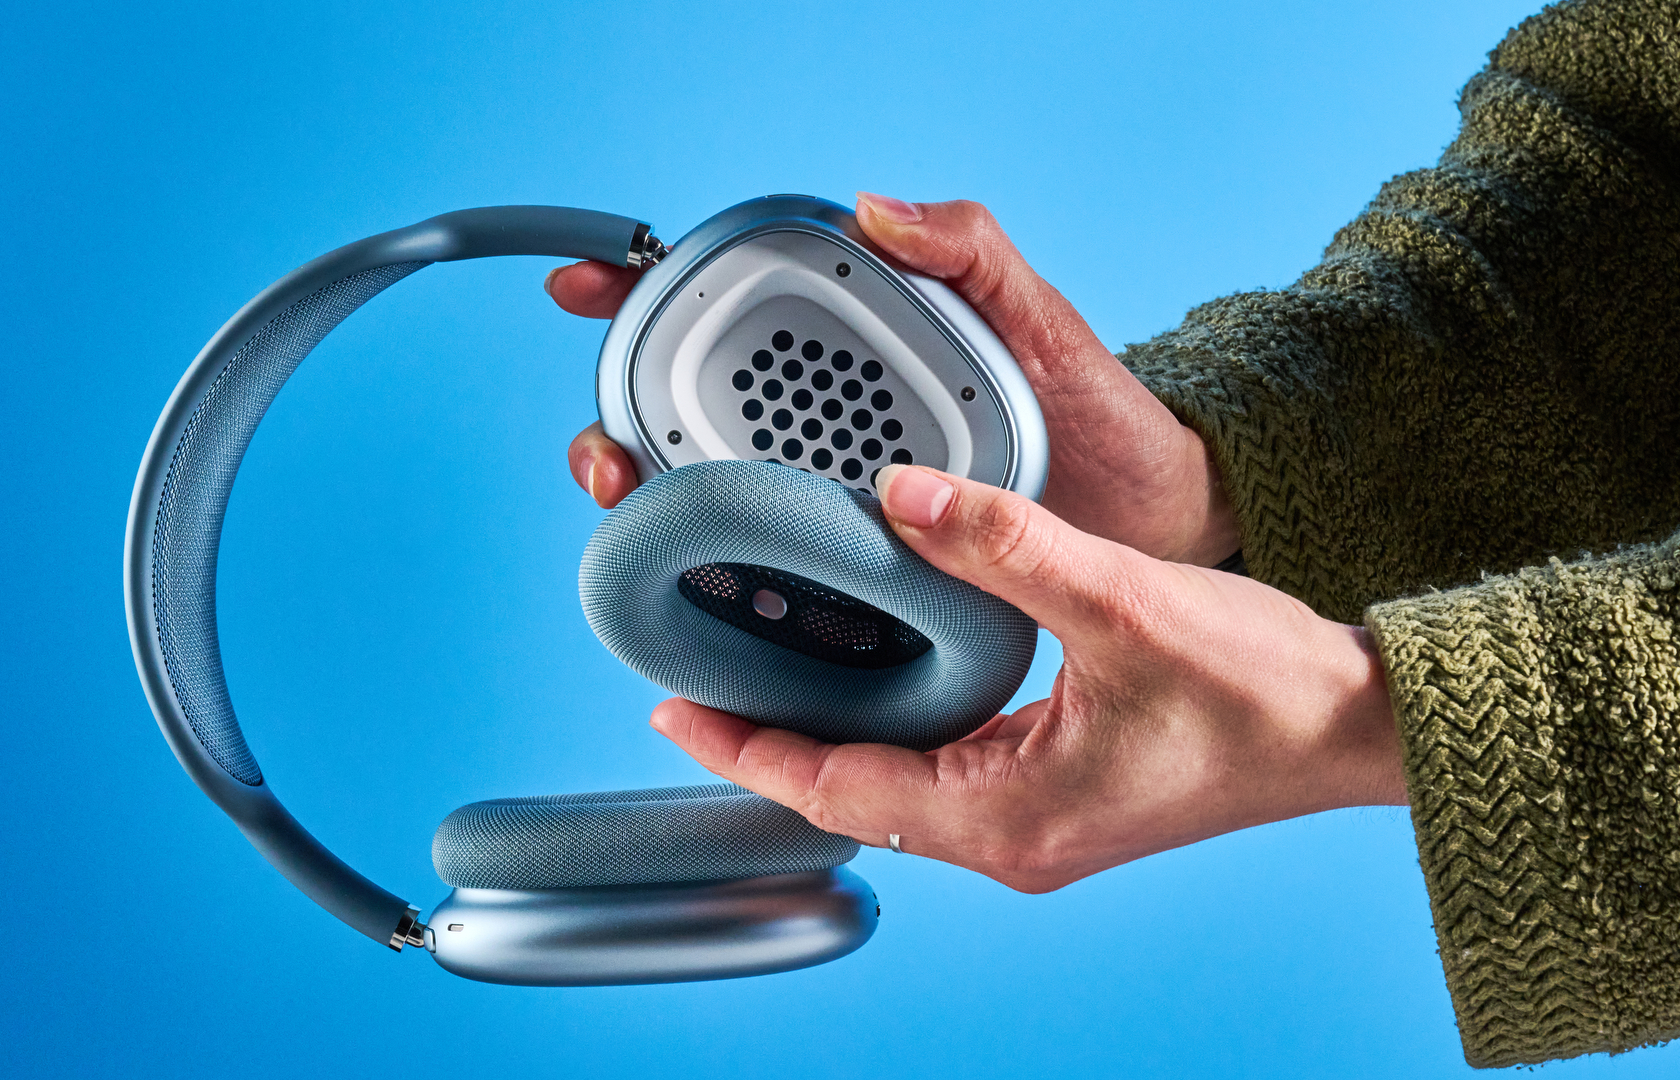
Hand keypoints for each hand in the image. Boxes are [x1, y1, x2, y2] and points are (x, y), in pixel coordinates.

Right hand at [553, 194, 1239, 565]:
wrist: (1156, 529)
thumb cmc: (1103, 419)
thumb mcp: (1042, 324)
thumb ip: (970, 253)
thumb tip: (875, 209)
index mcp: (860, 349)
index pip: (732, 311)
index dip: (646, 293)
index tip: (584, 286)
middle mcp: (837, 424)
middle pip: (692, 412)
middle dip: (622, 421)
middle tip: (609, 451)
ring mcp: (844, 497)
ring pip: (715, 493)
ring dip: (654, 503)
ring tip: (634, 513)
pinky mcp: (863, 568)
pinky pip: (775, 565)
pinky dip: (723, 573)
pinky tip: (698, 586)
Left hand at [648, 464, 1406, 892]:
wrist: (1354, 730)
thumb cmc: (1260, 689)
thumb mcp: (1121, 600)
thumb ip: (1002, 544)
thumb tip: (898, 494)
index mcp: (1009, 815)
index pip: (836, 791)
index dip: (746, 751)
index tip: (672, 711)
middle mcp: (1010, 837)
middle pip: (849, 795)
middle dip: (770, 743)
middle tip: (696, 681)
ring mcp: (1035, 821)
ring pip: (893, 783)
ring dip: (827, 733)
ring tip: (762, 670)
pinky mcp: (1058, 792)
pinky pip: (942, 767)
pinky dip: (891, 723)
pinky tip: (872, 669)